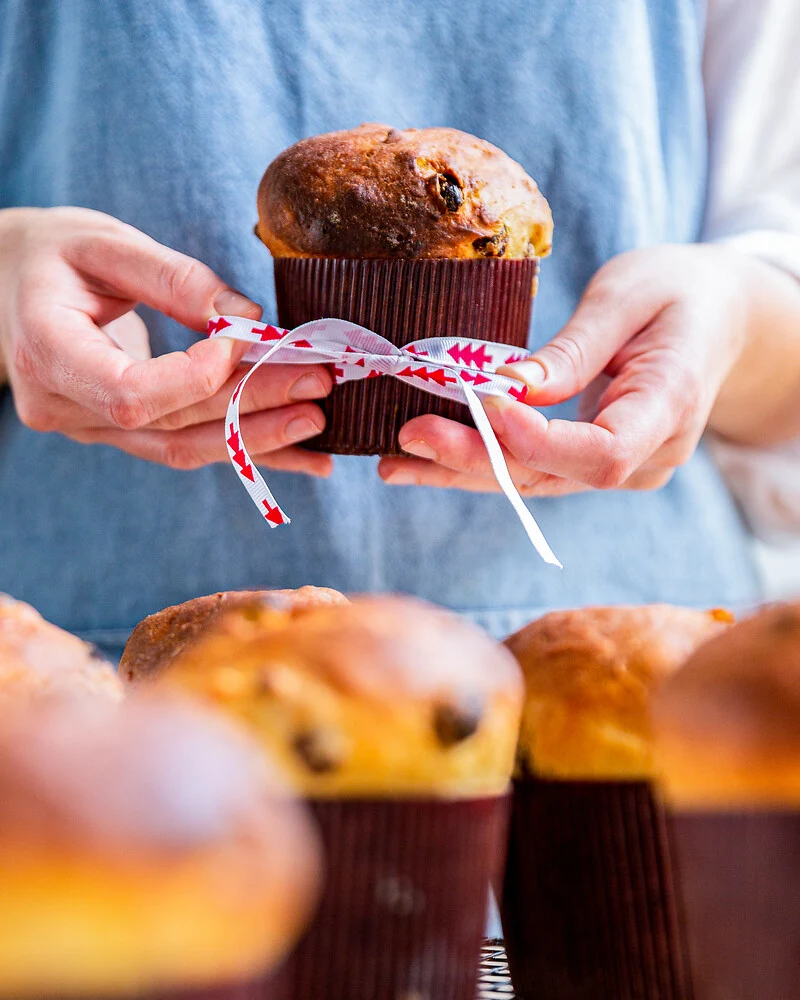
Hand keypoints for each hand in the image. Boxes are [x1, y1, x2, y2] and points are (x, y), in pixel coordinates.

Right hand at [0, 207, 332, 475]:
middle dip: (252, 401)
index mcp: (48, 354)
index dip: (199, 375)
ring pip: (186, 447)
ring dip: (259, 437)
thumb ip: (174, 279)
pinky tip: (304, 458)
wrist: (8, 286)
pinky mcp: (122, 433)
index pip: (133, 393)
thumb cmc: (52, 254)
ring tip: (321, 423)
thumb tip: (248, 318)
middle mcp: (65, 408)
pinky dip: (248, 449)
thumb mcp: (104, 243)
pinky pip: (188, 446)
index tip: (248, 335)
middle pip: (173, 422)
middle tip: (318, 381)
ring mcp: (92, 429)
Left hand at [380, 244, 750, 494]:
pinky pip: (532, 470)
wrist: (717, 318)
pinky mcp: (592, 463)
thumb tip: (509, 389)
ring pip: (532, 482)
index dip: (539, 440)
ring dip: (462, 470)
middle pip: (553, 477)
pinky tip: (423, 460)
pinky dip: (478, 462)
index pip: (603, 452)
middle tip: (408, 435)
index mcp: (670, 405)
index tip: (485, 400)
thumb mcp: (630, 295)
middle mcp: (647, 455)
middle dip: (476, 459)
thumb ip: (576, 349)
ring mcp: (621, 467)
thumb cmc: (678, 293)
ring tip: (395, 461)